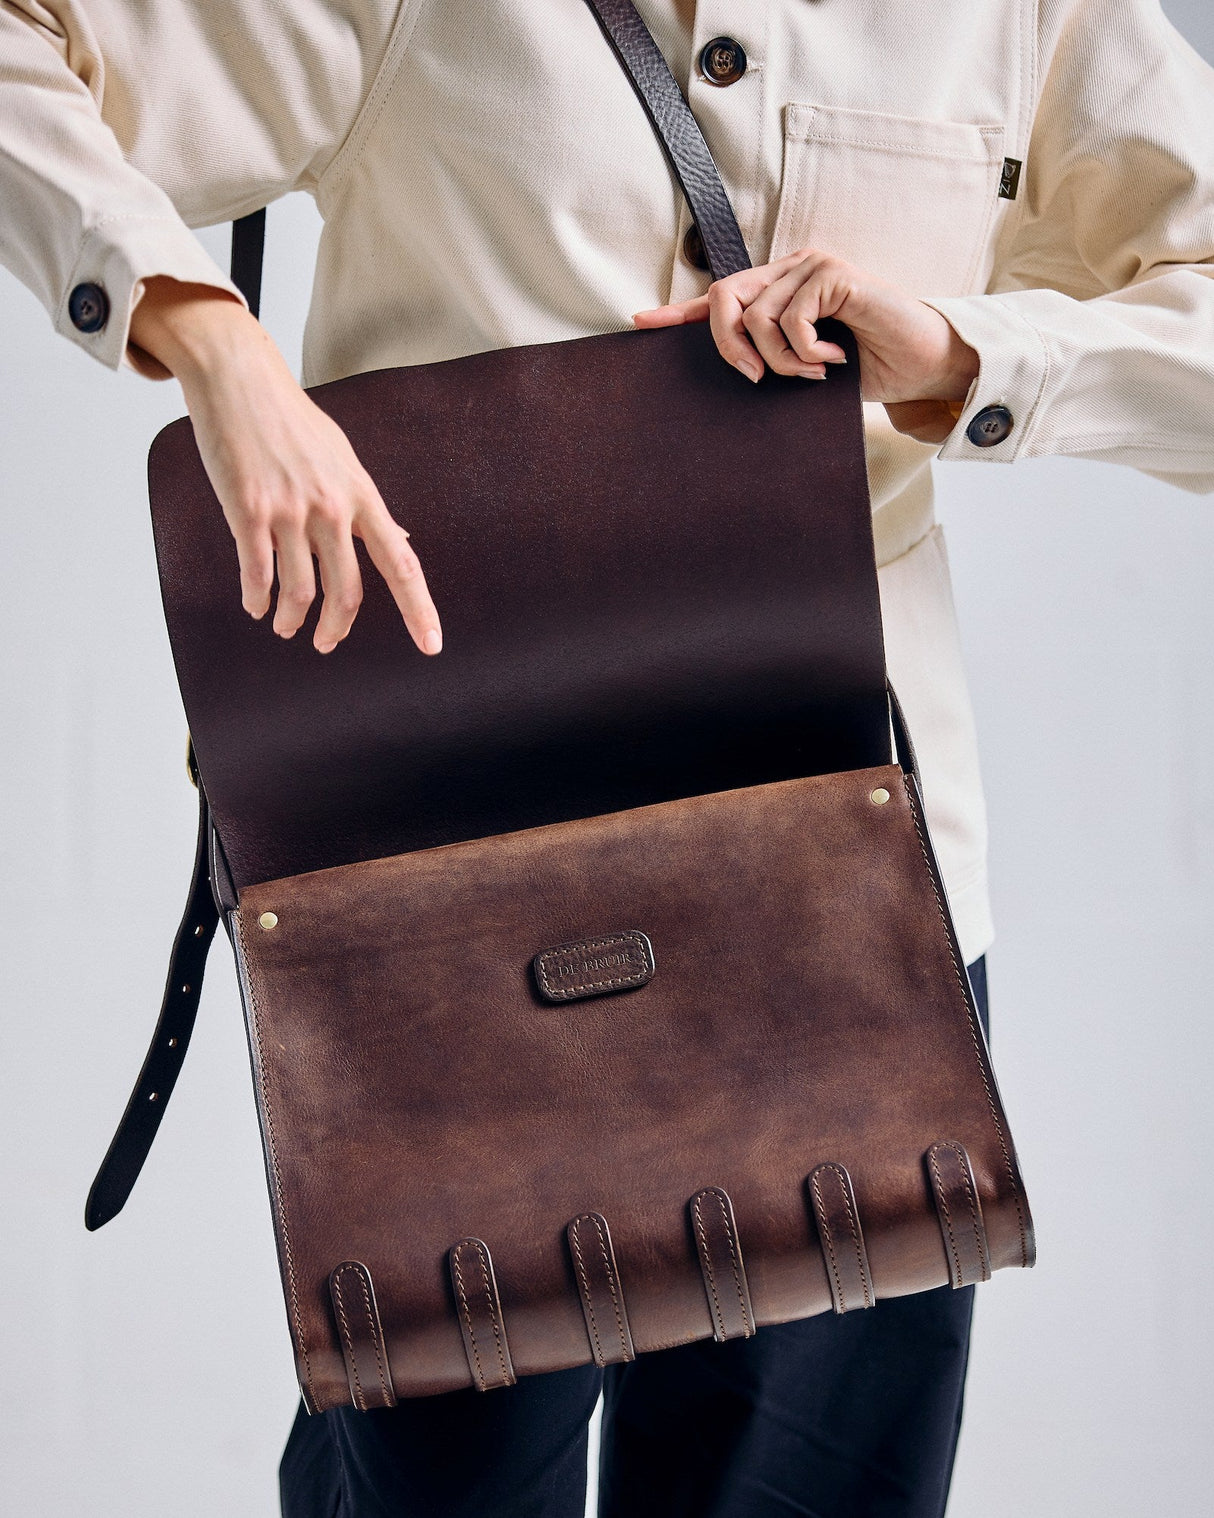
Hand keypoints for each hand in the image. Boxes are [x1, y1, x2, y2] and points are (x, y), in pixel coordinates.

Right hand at [129, 278, 441, 654]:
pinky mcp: (249, 508)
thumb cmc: (293, 422)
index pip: (401, 563)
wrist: (240, 379)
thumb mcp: (344, 461)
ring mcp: (292, 508)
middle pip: (347, 590)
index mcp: (362, 496)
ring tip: (285, 628)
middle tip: (325, 642)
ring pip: (301, 591)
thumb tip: (401, 538)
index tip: (431, 646)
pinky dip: (257, 600)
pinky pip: (258, 574)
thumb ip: (369, 507)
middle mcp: (333, 506)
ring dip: (292, 620)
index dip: (419, 609)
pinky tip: (255, 607)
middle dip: (336, 627)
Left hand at [633, 248, 978, 440]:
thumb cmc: (870, 367)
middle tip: (755, 377)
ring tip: (814, 372)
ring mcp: (811, 266)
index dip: (680, 312)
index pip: (720, 297)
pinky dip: (806, 351)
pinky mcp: (833, 273)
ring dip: (780, 361)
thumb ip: (769, 360)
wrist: (923, 365)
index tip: (641, 324)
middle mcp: (790, 270)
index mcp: (780, 291)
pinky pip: (789, 320)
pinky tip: (834, 359)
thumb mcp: (805, 368)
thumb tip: (731, 373)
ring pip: (755, 317)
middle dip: (727, 346)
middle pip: (723, 297)